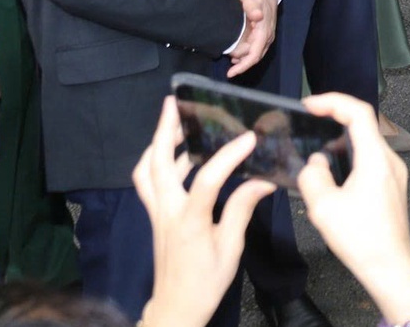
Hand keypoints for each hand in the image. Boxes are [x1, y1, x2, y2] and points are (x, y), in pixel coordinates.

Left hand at [132, 98, 274, 326]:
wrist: (175, 308)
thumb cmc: (205, 282)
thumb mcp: (231, 249)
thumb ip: (242, 210)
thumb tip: (264, 181)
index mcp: (189, 221)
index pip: (207, 179)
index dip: (228, 156)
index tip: (249, 138)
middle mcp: (167, 212)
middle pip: (156, 164)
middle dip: (163, 131)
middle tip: (174, 104)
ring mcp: (157, 214)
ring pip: (145, 171)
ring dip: (156, 145)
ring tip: (173, 124)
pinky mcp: (155, 217)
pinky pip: (147, 183)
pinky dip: (155, 162)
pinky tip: (174, 155)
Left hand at [229, 0, 277, 76]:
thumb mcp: (254, 0)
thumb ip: (253, 8)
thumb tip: (256, 16)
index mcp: (264, 33)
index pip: (254, 55)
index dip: (243, 66)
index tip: (231, 73)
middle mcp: (266, 38)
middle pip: (254, 58)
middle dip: (242, 66)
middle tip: (229, 71)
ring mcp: (265, 37)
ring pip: (255, 54)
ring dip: (243, 60)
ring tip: (231, 63)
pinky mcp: (262, 35)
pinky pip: (254, 49)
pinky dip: (245, 55)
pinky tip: (236, 55)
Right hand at [296, 93, 409, 323]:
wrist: (389, 267)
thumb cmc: (360, 239)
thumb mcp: (323, 207)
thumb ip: (313, 175)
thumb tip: (316, 163)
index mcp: (376, 158)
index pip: (359, 111)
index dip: (332, 101)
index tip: (308, 105)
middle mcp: (390, 160)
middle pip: (364, 124)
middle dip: (334, 119)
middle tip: (308, 124)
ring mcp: (394, 173)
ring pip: (366, 143)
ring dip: (340, 141)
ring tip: (315, 150)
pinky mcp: (392, 186)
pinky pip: (370, 160)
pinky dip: (349, 157)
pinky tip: (332, 173)